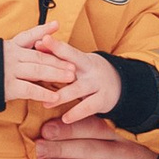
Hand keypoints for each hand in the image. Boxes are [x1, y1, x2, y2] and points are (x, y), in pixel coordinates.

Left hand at [1, 31, 117, 120]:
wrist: (120, 84)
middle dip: (58, 69)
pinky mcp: (102, 100)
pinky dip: (77, 113)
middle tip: (40, 70)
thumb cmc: (89, 72)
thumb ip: (57, 54)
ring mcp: (97, 85)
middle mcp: (90, 70)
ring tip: (46, 103)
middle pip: (74, 66)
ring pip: (78, 89)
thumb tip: (37, 42)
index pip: (67, 51)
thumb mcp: (78, 62)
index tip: (43, 40)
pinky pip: (88, 107)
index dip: (55, 46)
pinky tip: (65, 118)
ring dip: (62, 96)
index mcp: (82, 59)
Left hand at [37, 120, 156, 158]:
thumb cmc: (124, 153)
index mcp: (117, 135)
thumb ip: (90, 131)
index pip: (92, 128)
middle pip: (90, 149)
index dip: (69, 129)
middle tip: (38, 149)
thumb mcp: (115, 137)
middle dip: (61, 148)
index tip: (46, 130)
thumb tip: (49, 127)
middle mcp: (122, 153)